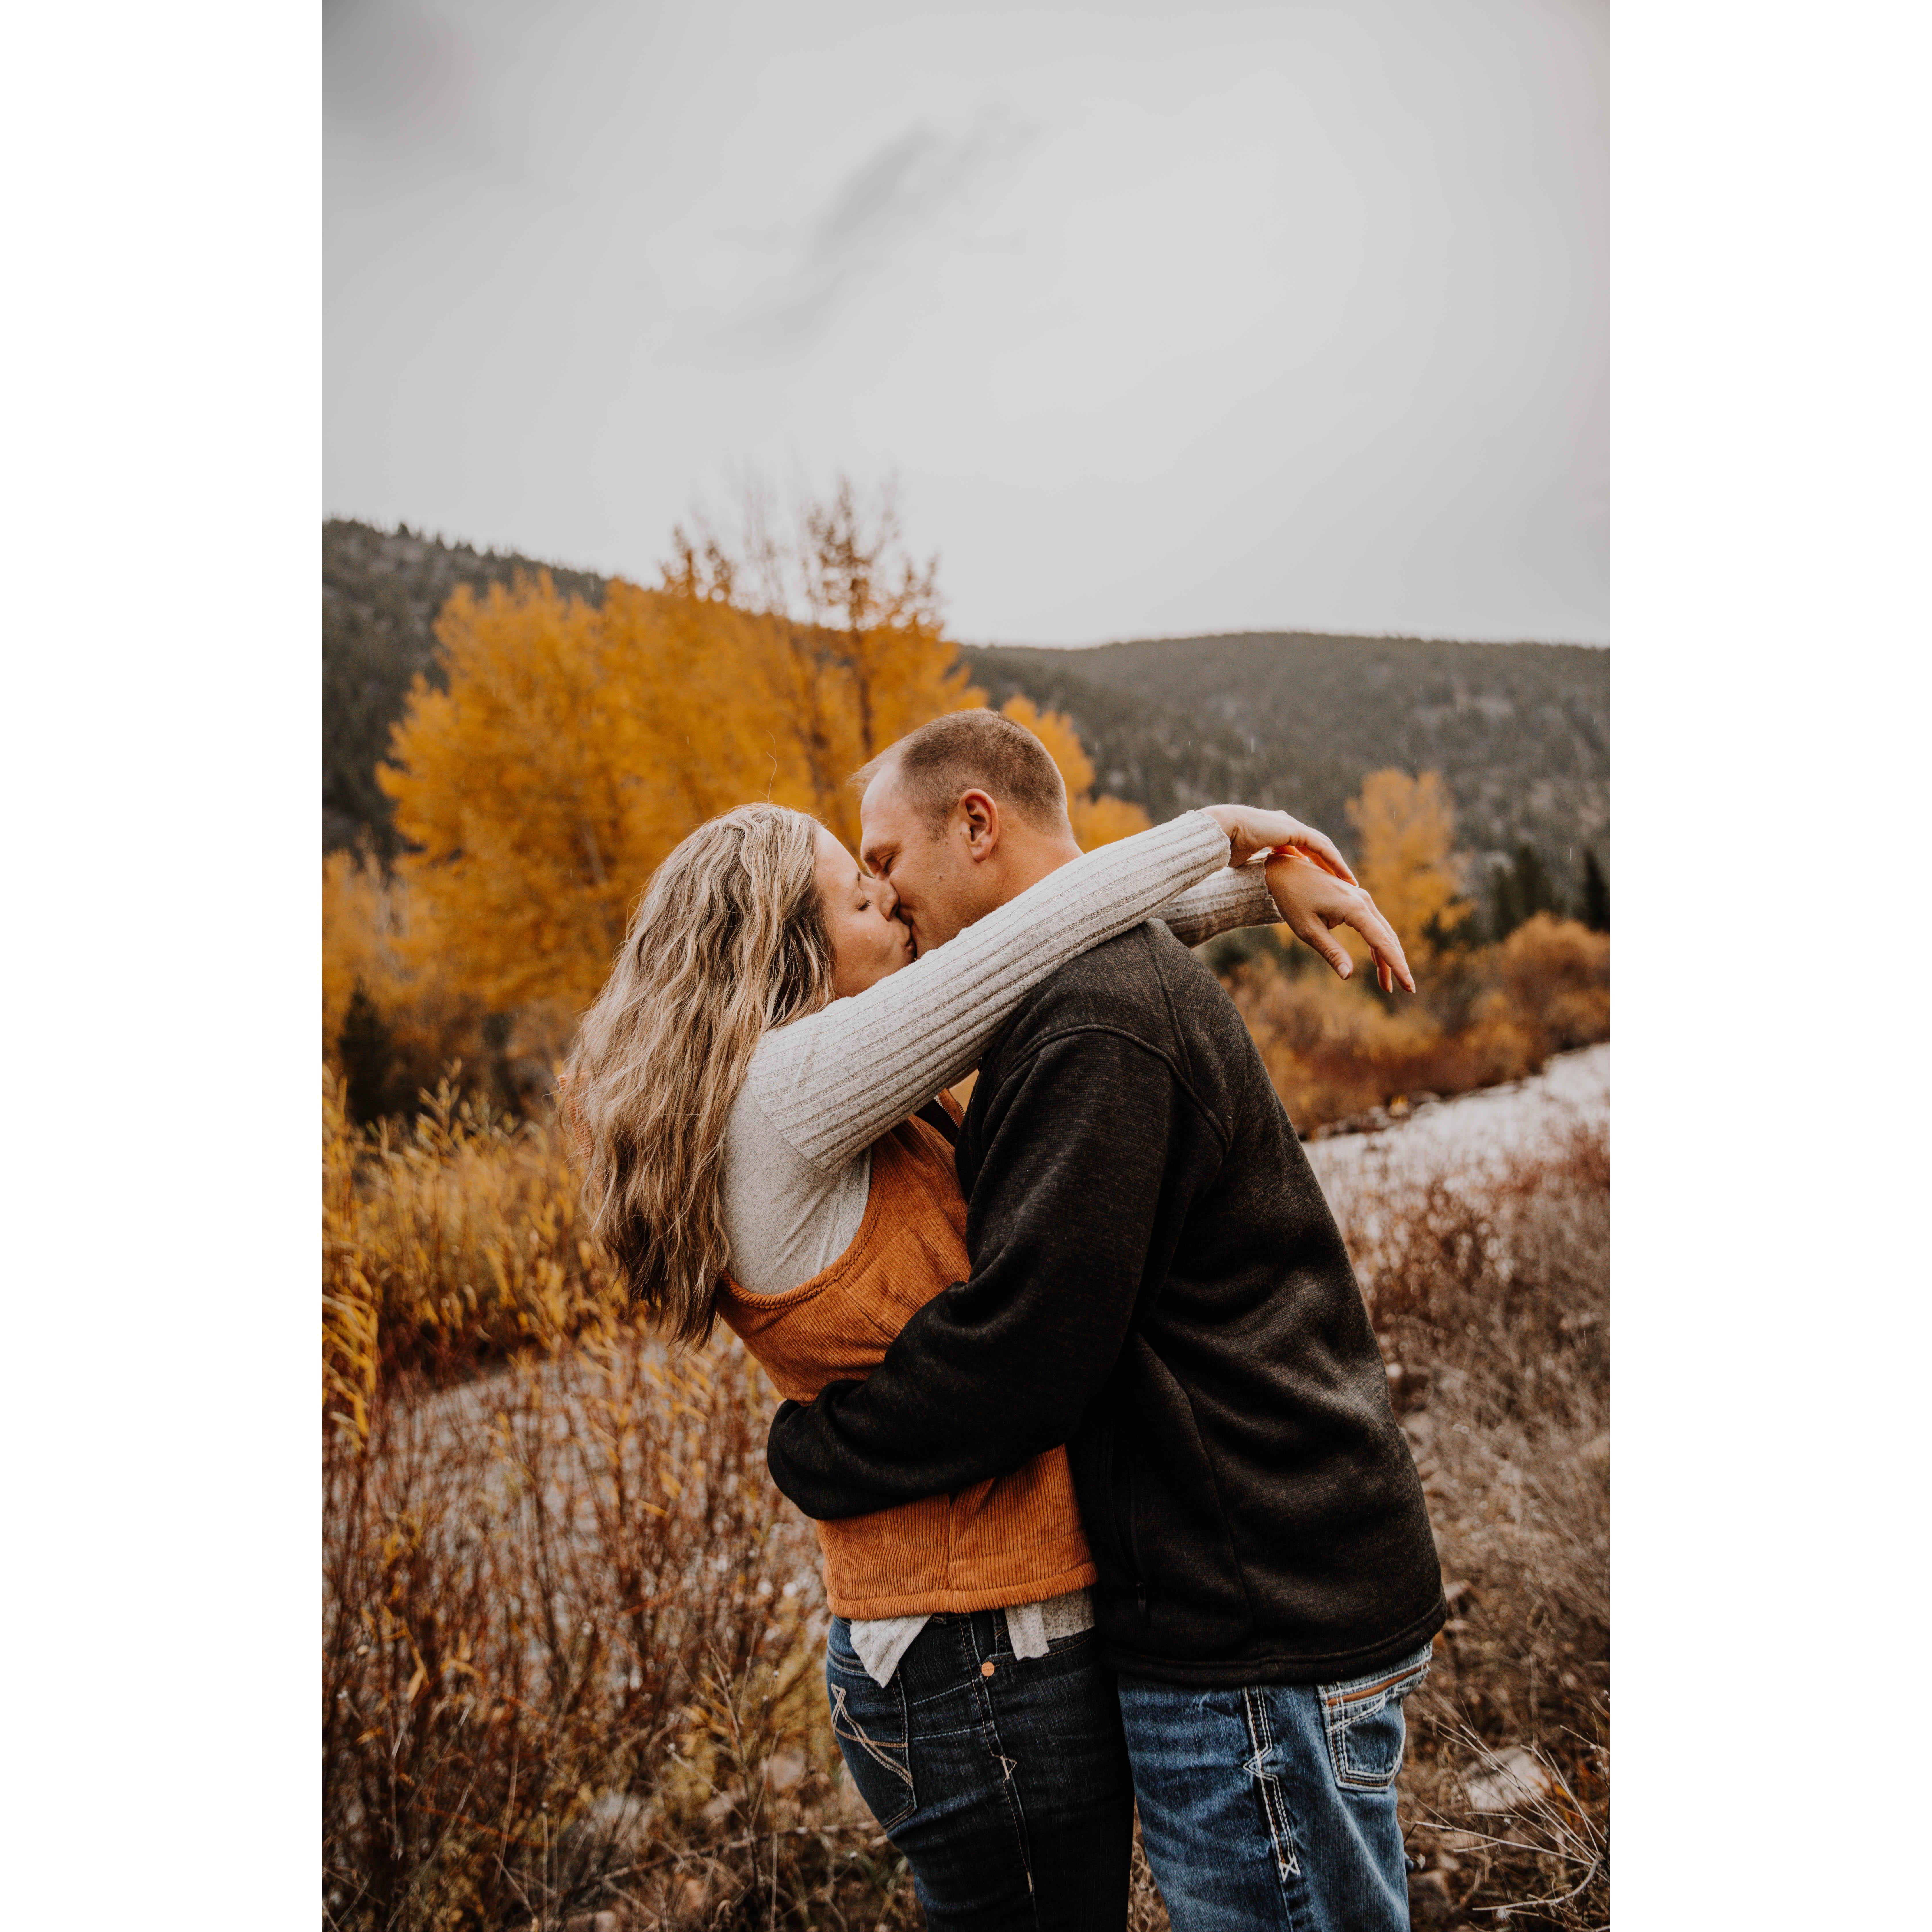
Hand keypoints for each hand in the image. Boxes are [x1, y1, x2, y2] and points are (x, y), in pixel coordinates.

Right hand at [1202, 805, 1356, 880]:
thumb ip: (1259, 868)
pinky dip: (1333, 860)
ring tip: (1349, 881)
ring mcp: (1292, 826)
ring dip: (1337, 864)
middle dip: (1331, 866)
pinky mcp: (1295, 830)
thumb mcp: (1247, 862)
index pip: (1302, 851)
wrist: (1223, 833)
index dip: (1315, 866)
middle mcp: (1287, 828)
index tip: (1324, 882)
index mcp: (1277, 835)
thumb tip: (1258, 882)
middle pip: (1317, 848)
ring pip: (1323, 847)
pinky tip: (1343, 873)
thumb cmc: (1227, 849)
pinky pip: (1321, 846)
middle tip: (1344, 882)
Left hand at [1264, 851, 1414, 993]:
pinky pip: (1373, 925)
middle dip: (1397, 964)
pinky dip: (1377, 945)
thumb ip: (1331, 952)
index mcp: (1354, 908)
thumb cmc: (1293, 901)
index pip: (1382, 942)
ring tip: (1387, 985)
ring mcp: (1361, 898)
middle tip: (1407, 989)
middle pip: (1388, 938)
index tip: (1409, 986)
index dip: (1397, 966)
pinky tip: (1378, 963)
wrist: (1285, 872)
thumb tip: (1348, 976)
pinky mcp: (1356, 900)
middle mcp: (1363, 901)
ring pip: (1382, 932)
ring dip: (1387, 957)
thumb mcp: (1308, 930)